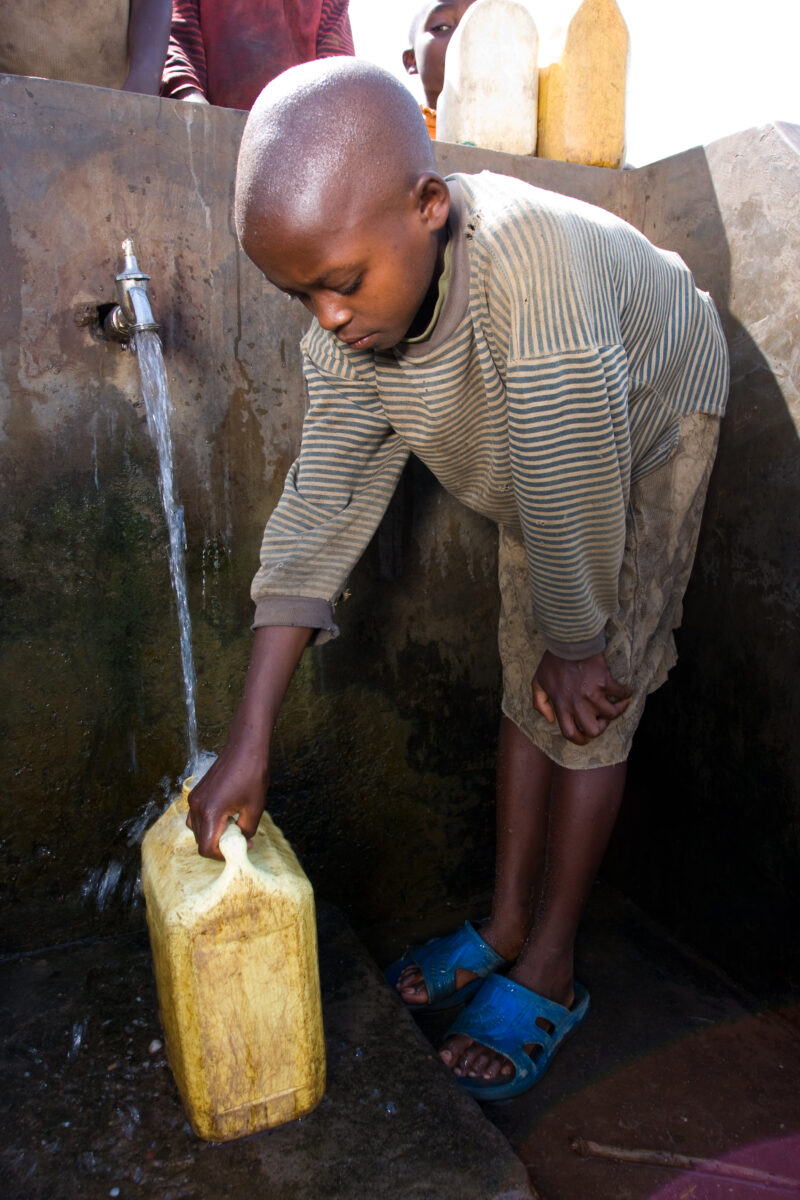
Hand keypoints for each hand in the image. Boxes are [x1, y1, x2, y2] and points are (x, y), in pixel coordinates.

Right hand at [186, 739, 268, 859]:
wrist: (246, 748)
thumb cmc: (252, 775)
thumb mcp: (255, 809)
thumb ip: (246, 831)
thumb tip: (242, 841)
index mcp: (210, 812)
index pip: (206, 848)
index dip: (222, 855)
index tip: (239, 849)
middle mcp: (197, 806)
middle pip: (200, 840)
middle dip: (219, 844)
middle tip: (240, 838)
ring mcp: (195, 798)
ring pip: (197, 828)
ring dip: (212, 833)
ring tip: (233, 826)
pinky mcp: (197, 792)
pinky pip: (197, 815)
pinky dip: (209, 822)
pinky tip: (227, 814)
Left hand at [532, 650, 631, 745]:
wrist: (568, 641)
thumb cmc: (553, 660)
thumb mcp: (538, 681)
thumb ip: (539, 702)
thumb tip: (549, 719)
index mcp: (561, 705)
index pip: (570, 733)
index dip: (580, 740)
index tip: (586, 737)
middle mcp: (577, 704)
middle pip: (593, 731)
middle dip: (600, 728)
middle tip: (601, 719)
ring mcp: (593, 694)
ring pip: (611, 715)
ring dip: (616, 711)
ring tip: (616, 703)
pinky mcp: (605, 682)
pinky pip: (622, 694)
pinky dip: (626, 694)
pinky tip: (626, 691)